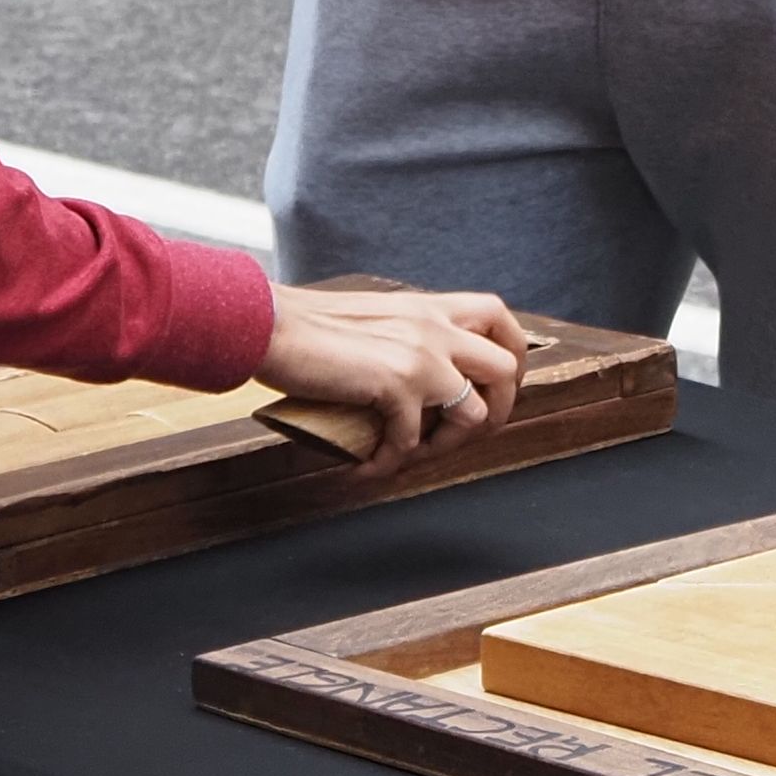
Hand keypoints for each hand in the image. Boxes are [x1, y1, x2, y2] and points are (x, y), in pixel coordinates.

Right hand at [256, 282, 531, 467]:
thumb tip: (407, 378)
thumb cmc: (301, 325)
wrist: (265, 323)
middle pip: (507, 368)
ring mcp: (420, 354)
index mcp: (426, 307)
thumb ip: (397, 336)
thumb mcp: (368, 319)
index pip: (497, 317)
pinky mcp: (396, 383)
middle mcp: (433, 325)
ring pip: (477, 411)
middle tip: (462, 435)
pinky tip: (365, 469)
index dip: (510, 355)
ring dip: (448, 446)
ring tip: (412, 457)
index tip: (494, 388)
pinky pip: (413, 440)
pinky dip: (389, 464)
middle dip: (497, 410)